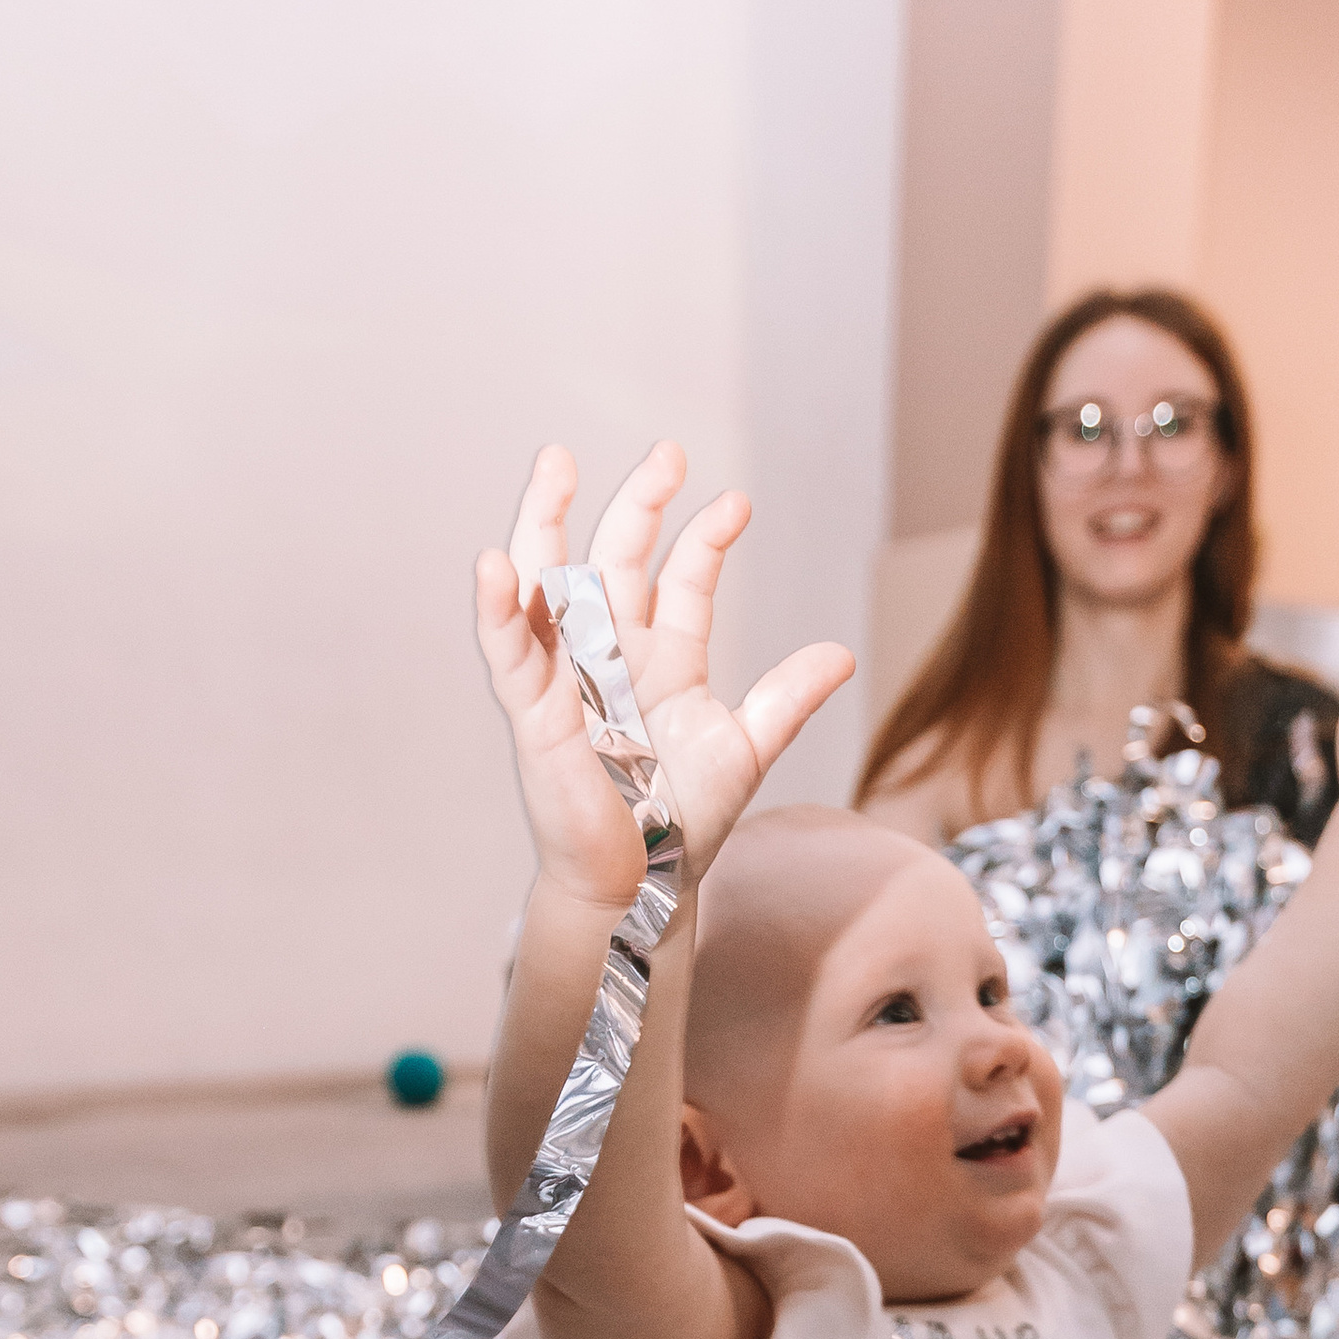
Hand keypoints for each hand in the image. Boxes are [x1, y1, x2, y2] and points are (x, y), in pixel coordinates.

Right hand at [476, 443, 854, 910]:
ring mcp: (569, 678)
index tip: (737, 504)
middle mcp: (612, 657)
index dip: (706, 539)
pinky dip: (499, 610)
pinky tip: (496, 563)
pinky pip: (509, 653)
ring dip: (547, 524)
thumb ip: (787, 699)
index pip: (681, 580)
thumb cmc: (684, 823)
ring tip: (555, 462)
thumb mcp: (746, 750)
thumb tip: (842, 655)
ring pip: (549, 585)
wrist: (642, 886)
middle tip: (667, 451)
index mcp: (664, 659)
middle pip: (616, 561)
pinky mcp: (535, 713)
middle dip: (638, 504)